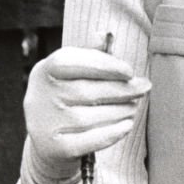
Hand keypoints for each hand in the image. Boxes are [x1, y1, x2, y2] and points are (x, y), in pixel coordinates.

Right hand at [24, 34, 150, 165]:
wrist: (50, 138)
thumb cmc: (70, 95)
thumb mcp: (74, 72)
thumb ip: (89, 54)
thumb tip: (103, 35)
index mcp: (45, 71)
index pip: (73, 63)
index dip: (104, 66)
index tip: (130, 71)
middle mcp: (40, 97)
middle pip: (86, 91)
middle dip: (121, 89)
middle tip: (144, 87)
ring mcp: (44, 124)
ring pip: (90, 117)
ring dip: (119, 110)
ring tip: (134, 106)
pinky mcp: (54, 148)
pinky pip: (88, 141)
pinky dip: (111, 133)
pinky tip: (127, 125)